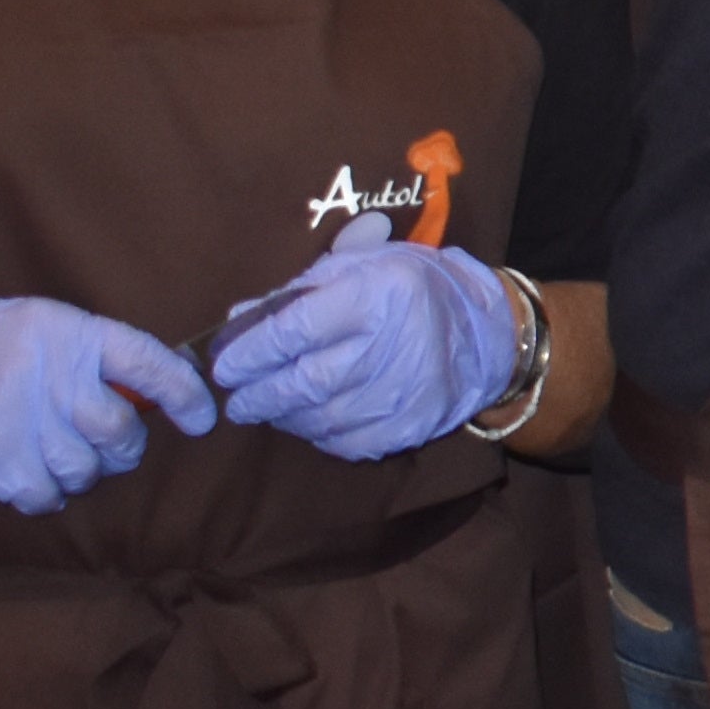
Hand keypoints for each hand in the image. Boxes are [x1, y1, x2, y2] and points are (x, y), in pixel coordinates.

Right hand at [0, 296, 218, 512]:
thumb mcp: (38, 325)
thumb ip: (91, 355)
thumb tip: (151, 393)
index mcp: (67, 333)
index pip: (147, 363)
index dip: (183, 393)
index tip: (201, 417)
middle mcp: (51, 379)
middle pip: (120, 432)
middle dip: (123, 445)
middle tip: (105, 439)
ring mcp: (23, 425)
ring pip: (86, 470)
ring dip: (79, 468)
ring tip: (50, 446)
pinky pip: (49, 497)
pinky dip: (45, 491)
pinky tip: (25, 466)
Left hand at [205, 212, 522, 456]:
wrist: (486, 333)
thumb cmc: (410, 290)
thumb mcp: (360, 267)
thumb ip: (298, 290)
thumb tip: (238, 320)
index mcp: (378, 294)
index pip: (297, 328)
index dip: (252, 351)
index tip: (223, 365)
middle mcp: (393, 345)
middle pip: (306, 381)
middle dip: (260, 394)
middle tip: (236, 399)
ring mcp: (405, 392)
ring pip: (323, 417)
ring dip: (284, 417)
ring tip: (266, 409)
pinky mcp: (411, 426)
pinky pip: (349, 442)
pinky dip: (318, 435)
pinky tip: (307, 422)